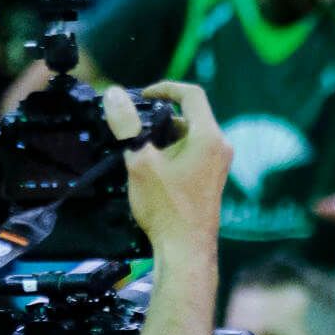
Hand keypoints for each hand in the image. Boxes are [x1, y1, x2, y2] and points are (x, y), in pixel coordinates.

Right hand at [105, 82, 230, 251]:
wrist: (185, 247)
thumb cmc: (166, 207)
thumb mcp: (140, 162)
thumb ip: (128, 126)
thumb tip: (115, 94)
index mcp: (209, 136)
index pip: (192, 94)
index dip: (165, 87)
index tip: (142, 94)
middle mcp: (219, 145)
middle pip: (187, 116)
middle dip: (157, 119)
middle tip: (130, 130)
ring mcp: (218, 162)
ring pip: (186, 136)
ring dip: (161, 138)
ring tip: (136, 155)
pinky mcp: (211, 176)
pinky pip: (190, 152)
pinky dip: (170, 152)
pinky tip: (149, 169)